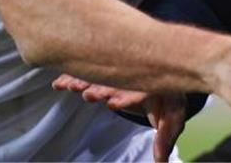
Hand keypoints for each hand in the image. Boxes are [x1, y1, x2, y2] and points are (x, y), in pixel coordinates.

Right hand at [52, 74, 184, 161]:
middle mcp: (132, 80)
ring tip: (72, 87)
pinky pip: (87, 76)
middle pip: (115, 84)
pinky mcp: (104, 77)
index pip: (139, 93)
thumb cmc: (166, 102)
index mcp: (151, 89)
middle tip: (88, 94)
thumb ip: (164, 139)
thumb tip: (161, 162)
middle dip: (102, 90)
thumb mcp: (170, 120)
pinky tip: (59, 84)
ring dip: (85, 82)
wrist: (163, 81)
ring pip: (99, 79)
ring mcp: (117, 77)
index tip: (112, 103)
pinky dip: (73, 78)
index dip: (126, 99)